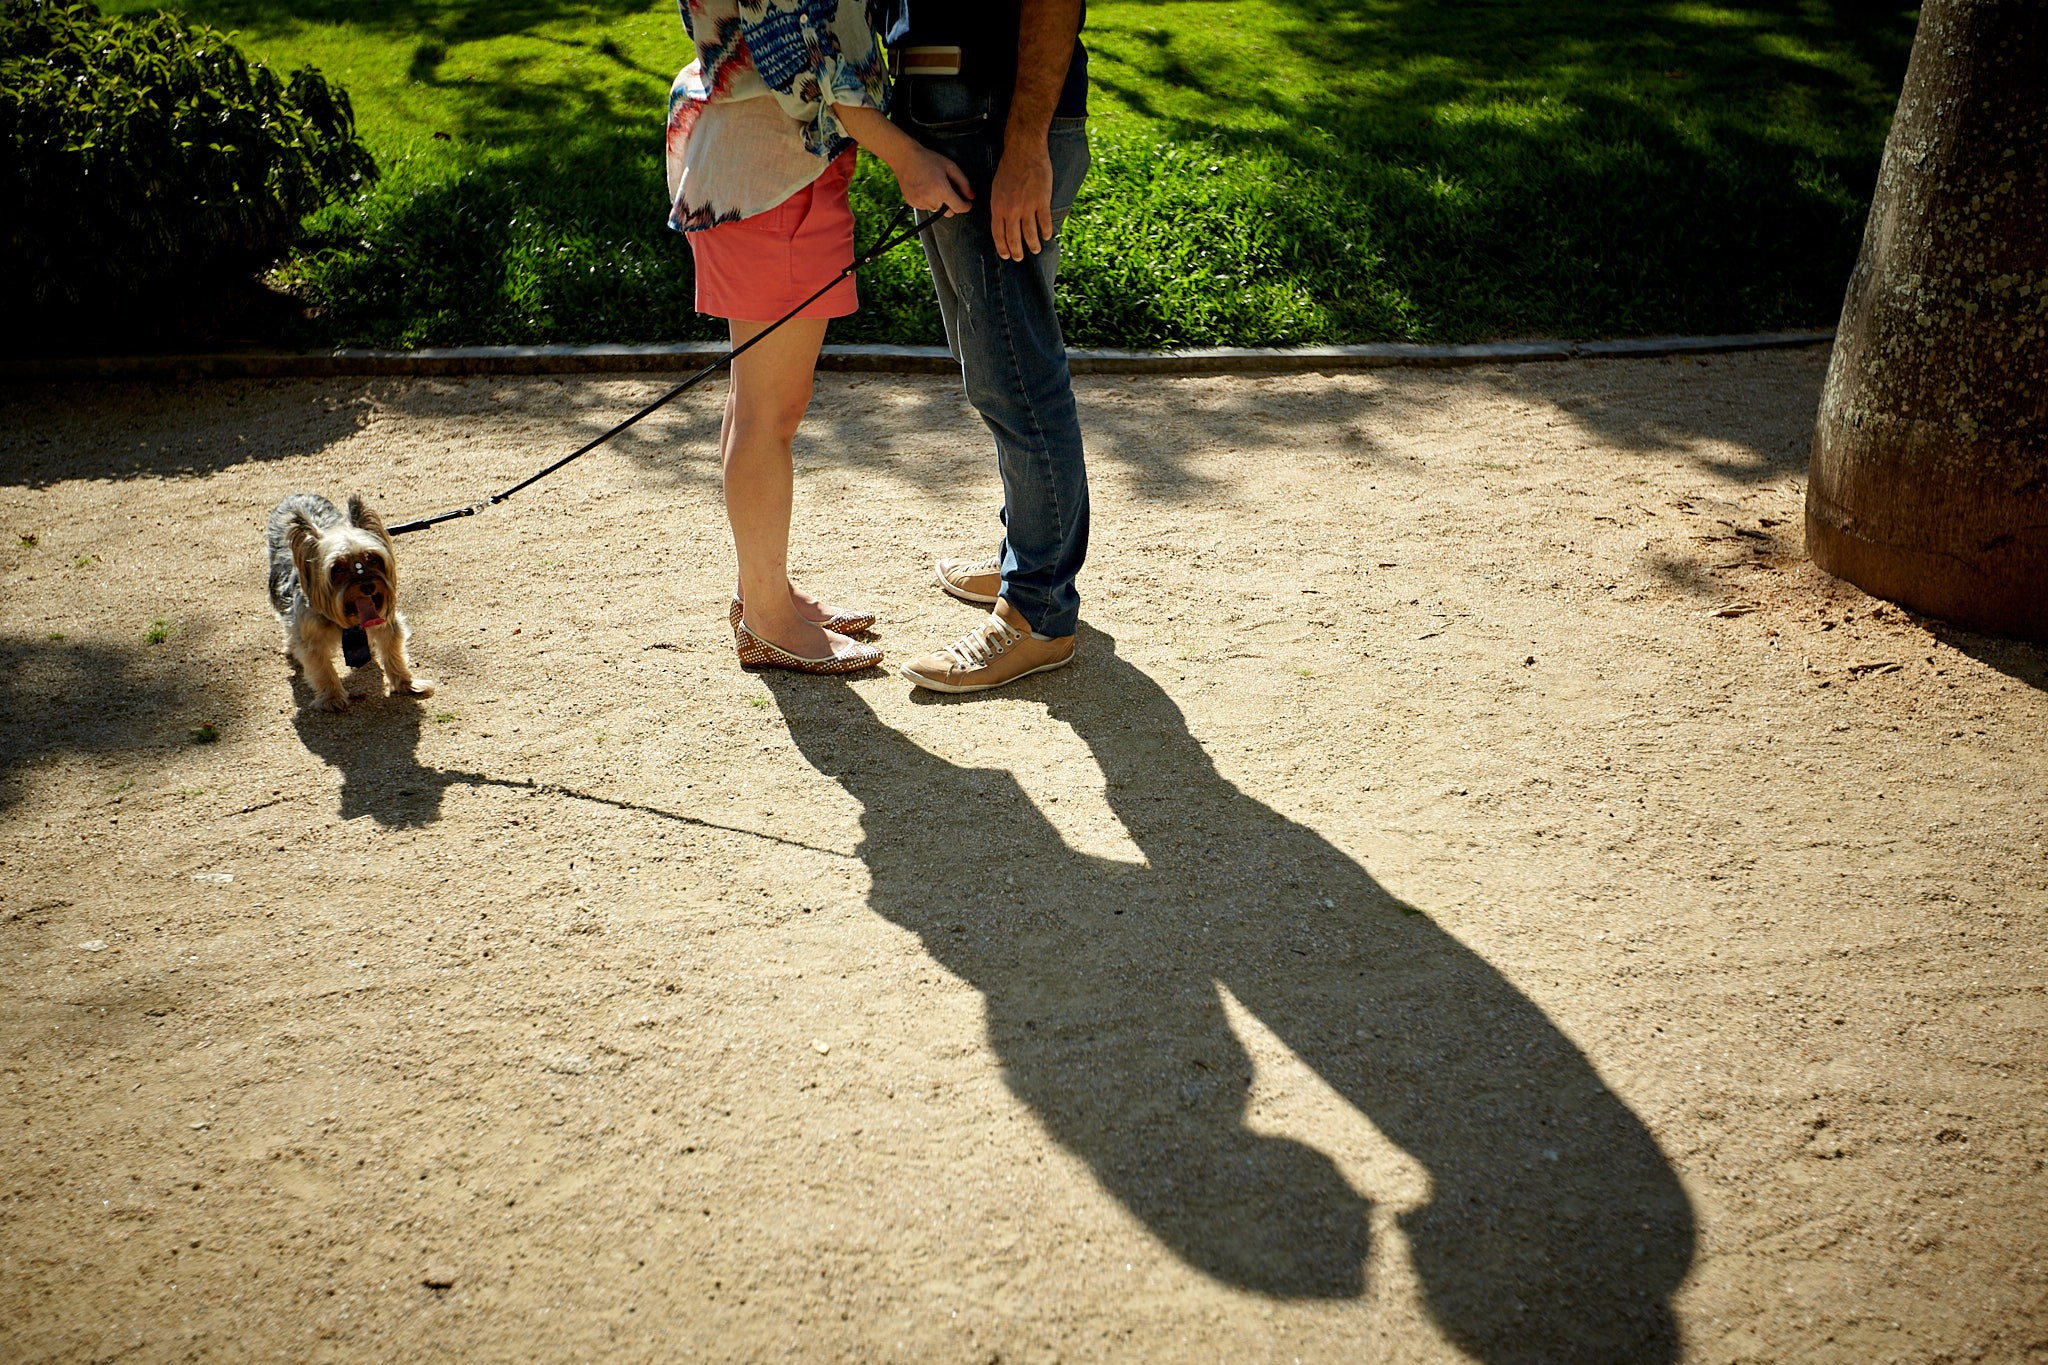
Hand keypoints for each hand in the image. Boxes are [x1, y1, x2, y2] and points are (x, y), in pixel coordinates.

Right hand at [891, 145, 973, 217]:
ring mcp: (920, 202)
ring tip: (933, 186)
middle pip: (948, 212)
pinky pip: (925, 207)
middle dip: (952, 205)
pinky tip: (924, 188)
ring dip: (939, 202)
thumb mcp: (950, 166)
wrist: (905, 158)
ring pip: (937, 210)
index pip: (958, 207)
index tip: (968, 204)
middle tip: (948, 191)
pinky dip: (928, 201)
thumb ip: (963, 182)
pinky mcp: (912, 203)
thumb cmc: (927, 159)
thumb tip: (971, 196)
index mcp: (941, 189)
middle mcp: (930, 199)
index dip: (966, 206)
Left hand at [990, 142, 1053, 259]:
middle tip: (1019, 258)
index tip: (1006, 255)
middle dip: (1016, 251)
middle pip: (1013, 238)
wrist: (1024, 152)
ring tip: (1036, 250)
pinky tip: (1047, 236)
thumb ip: (999, 206)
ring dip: (1033, 245)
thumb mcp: (996, 188)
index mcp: (997, 207)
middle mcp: (1011, 210)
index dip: (1002, 247)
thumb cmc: (1009, 167)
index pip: (998, 234)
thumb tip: (1002, 221)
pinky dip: (1046, 231)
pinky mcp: (1041, 202)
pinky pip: (1044, 222)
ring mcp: (1027, 207)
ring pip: (1030, 234)